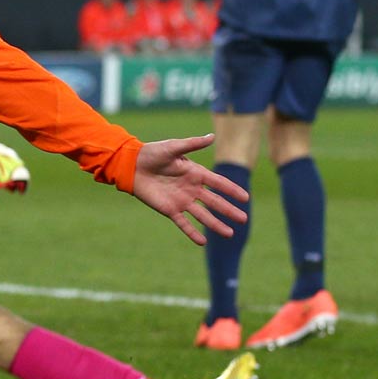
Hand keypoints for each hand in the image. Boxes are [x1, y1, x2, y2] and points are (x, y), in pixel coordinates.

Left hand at [128, 133, 248, 245]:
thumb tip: (212, 136)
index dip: (232, 190)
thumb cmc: (153, 153)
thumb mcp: (174, 147)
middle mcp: (192, 189)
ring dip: (216, 225)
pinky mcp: (169, 209)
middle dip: (229, 211)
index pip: (218, 184)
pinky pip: (183, 223)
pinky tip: (202, 242)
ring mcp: (182, 201)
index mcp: (195, 173)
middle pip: (214, 202)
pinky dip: (192, 233)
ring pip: (203, 215)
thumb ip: (193, 144)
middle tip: (244, 219)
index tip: (245, 198)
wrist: (132, 165)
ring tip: (229, 234)